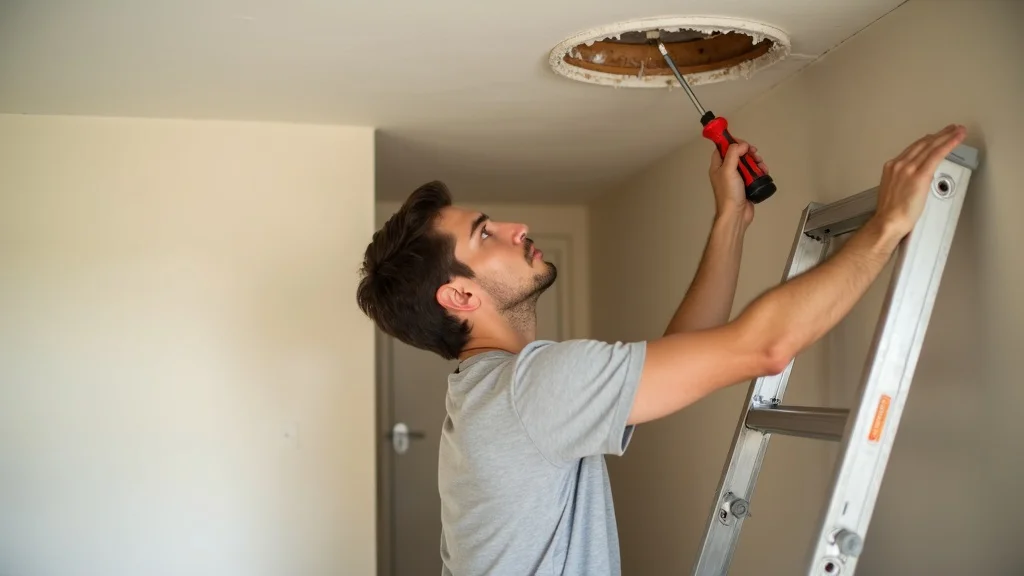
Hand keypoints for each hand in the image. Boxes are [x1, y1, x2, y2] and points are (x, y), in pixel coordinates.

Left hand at [709, 140, 764, 225]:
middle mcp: (726, 171)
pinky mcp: (746, 184)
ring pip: (747, 163)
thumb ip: (733, 154)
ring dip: (756, 161)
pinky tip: (764, 171)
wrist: (737, 214)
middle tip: (754, 154)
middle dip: (748, 152)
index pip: (722, 148)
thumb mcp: (728, 170)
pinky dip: (759, 170)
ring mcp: (737, 178)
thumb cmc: (729, 193)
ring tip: (761, 165)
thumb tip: (742, 145)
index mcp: (718, 166)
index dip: (732, 143)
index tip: (743, 143)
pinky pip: (753, 172)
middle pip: (737, 154)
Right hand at [872, 124, 966, 238]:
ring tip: (958, 130)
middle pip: (923, 144)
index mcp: (892, 167)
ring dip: (947, 136)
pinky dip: (949, 143)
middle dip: (938, 135)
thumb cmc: (890, 213)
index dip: (926, 142)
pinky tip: (957, 137)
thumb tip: (914, 181)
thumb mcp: (893, 191)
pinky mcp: (921, 175)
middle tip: (950, 129)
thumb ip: (903, 181)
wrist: (888, 221)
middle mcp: (900, 164)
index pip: (912, 150)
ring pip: (932, 146)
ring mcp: (910, 168)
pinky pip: (938, 154)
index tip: (934, 137)